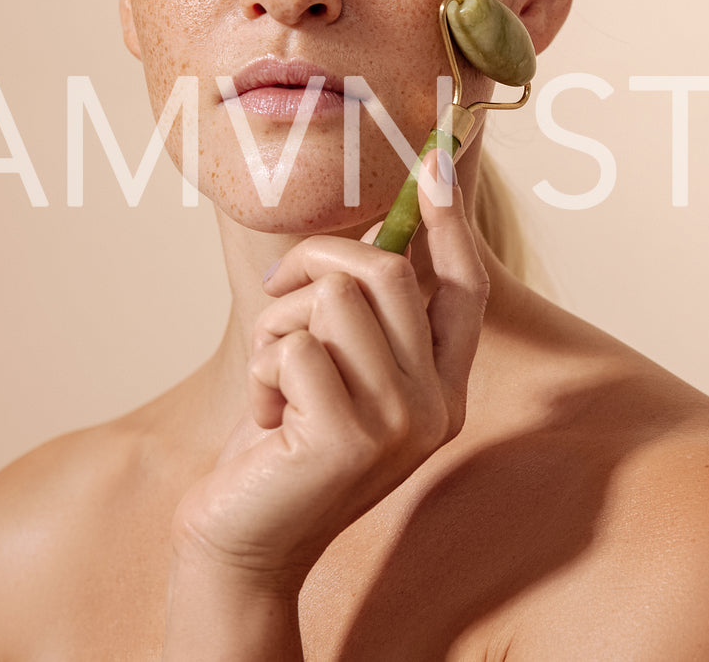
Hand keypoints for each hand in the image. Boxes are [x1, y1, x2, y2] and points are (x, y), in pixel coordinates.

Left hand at [168, 150, 488, 593]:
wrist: (243, 542)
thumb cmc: (283, 447)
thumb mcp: (338, 374)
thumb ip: (368, 318)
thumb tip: (382, 233)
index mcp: (444, 388)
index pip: (465, 288)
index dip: (451, 224)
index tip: (435, 167)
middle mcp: (436, 406)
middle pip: (386, 273)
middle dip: (314, 262)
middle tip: (276, 291)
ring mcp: (399, 424)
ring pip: (333, 301)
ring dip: (277, 325)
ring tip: (274, 378)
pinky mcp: (348, 438)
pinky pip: (293, 347)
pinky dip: (262, 369)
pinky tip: (268, 417)